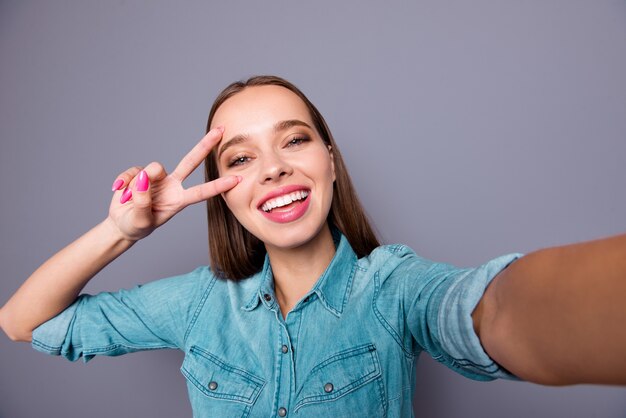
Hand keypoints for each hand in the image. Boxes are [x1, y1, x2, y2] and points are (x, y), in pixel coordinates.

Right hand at [108, 127, 239, 240]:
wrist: (121, 224)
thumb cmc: (137, 226)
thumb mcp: (141, 221)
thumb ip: (142, 202)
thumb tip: (143, 177)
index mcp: (178, 201)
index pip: (201, 192)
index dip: (218, 186)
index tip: (236, 179)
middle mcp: (172, 186)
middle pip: (191, 161)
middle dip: (205, 145)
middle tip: (221, 130)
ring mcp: (156, 178)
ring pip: (153, 168)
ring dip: (138, 184)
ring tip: (129, 199)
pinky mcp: (140, 174)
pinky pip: (133, 172)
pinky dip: (124, 181)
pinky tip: (118, 190)